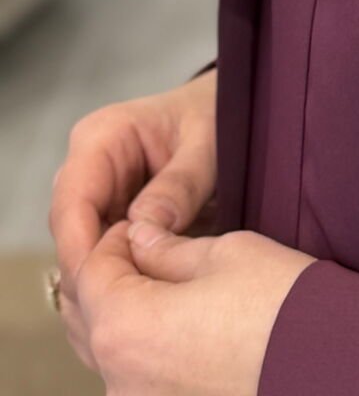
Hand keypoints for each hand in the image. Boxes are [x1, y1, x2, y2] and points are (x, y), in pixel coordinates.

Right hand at [49, 69, 219, 372]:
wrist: (226, 111)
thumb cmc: (218, 115)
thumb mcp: (209, 142)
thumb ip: (180, 183)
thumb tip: (144, 229)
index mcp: (101, 137)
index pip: (72, 203)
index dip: (82, 251)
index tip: (107, 288)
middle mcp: (87, 167)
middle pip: (72, 234)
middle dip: (94, 274)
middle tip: (128, 309)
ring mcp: (96, 195)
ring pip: (84, 251)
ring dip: (108, 280)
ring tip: (142, 308)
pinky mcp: (109, 218)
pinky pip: (104, 255)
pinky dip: (122, 276)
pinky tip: (147, 299)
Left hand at [74, 213, 314, 395]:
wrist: (329, 365)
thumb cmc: (279, 302)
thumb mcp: (223, 253)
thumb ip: (166, 247)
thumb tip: (140, 238)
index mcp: (125, 326)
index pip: (90, 271)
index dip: (114, 237)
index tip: (143, 222)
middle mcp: (118, 378)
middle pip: (86, 317)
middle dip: (108, 276)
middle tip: (145, 247)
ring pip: (106, 351)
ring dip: (120, 314)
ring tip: (159, 284)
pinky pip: (132, 378)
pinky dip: (138, 347)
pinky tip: (170, 324)